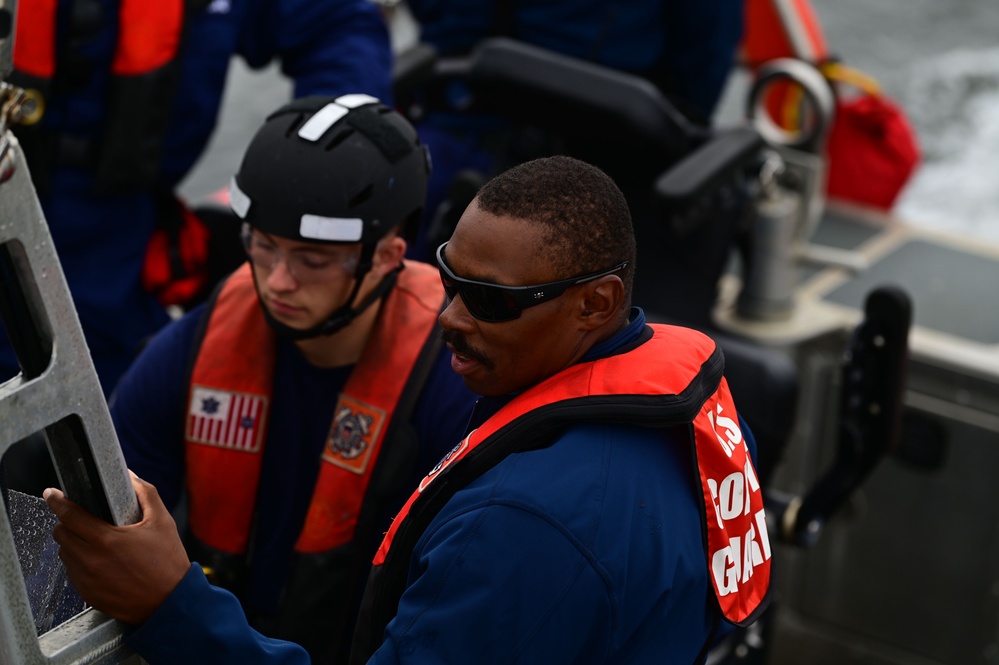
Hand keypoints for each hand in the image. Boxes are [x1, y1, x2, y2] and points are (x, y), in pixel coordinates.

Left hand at [44, 471, 190, 624]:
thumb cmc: (168, 562)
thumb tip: (130, 477)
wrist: (170, 602)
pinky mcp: (87, 595)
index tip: (52, 494)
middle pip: (61, 534)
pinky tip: (101, 563)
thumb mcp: (162, 522)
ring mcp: (87, 580)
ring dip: (74, 544)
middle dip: (68, 523)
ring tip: (96, 543)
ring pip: (65, 554)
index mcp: (106, 539)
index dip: (57, 501)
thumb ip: (146, 494)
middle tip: (83, 521)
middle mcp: (91, 560)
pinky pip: (73, 573)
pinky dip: (81, 564)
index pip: (69, 515)